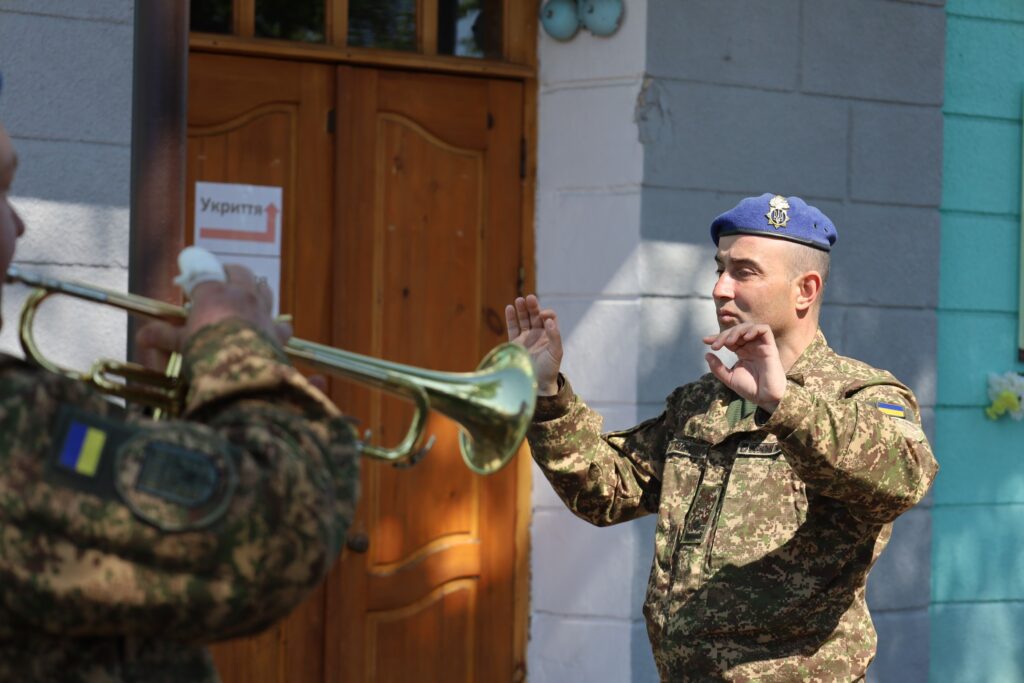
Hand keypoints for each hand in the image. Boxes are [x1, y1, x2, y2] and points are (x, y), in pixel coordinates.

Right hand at [136, 265, 291, 370]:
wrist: (242, 370)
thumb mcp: (183, 343)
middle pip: (239, 272)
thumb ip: (164, 336)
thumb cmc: (207, 352)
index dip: (196, 273)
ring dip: (256, 290)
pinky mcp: (277, 332)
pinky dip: (277, 326)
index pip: (204, 271)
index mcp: (215, 293)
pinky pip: (282, 324)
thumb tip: (142, 336)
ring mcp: (263, 311)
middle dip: (229, 273)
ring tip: (247, 296)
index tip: (189, 280)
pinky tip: (273, 330)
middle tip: (220, 280)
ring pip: (264, 289)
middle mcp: (242, 295)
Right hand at [505, 294, 561, 395]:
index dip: (546, 313)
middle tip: (529, 298)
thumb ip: (554, 336)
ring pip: (523, 319)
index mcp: (550, 334)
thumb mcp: (556, 352)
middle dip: (532, 307)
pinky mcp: (515, 343)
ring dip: (521, 309)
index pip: (549, 317)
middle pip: (535, 315)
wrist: (537, 383)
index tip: (542, 316)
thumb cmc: (550, 369)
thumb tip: (548, 320)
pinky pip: (513, 328)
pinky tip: (509, 308)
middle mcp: (538, 334)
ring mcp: (526, 338)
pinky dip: (511, 318)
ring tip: (519, 300)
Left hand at [703, 323, 786, 412]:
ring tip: (729, 342)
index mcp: (743, 352)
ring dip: (737, 331)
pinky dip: (753, 329)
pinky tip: (745, 338)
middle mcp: (752, 347)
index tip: (705, 341)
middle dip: (724, 335)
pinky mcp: (770, 347)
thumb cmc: (750, 389)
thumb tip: (706, 354)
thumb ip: (717, 367)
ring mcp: (761, 346)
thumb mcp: (729, 378)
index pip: (729, 338)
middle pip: (737, 331)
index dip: (717, 337)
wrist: (765, 398)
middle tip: (716, 346)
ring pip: (749, 327)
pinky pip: (765, 329)